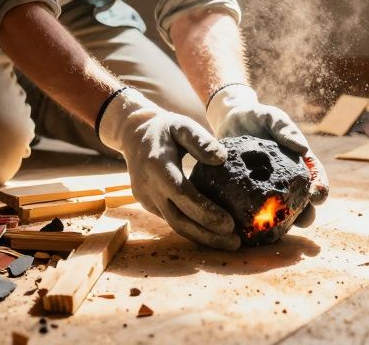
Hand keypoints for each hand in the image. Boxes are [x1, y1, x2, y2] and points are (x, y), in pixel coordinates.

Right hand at [98, 88, 240, 249]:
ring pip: (175, 225)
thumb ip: (201, 140)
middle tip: (235, 242)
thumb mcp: (182, 125)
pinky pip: (171, 220)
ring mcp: (146, 199)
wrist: (133, 135)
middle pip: (179, 220)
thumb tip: (221, 158)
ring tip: (229, 243)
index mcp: (157, 165)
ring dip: (202, 238)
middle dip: (207, 235)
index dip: (205, 212)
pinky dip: (192, 229)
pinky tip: (213, 233)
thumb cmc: (164, 128)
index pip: (182, 195)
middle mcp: (149, 187)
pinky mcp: (148, 204)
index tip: (229, 223)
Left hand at [206, 84, 329, 226]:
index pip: (315, 178)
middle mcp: (286, 180)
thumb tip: (303, 148)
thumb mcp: (272, 117)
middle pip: (301, 201)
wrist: (230, 120)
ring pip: (280, 210)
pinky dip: (255, 220)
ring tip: (281, 229)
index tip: (319, 196)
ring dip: (283, 222)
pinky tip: (251, 227)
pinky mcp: (246, 194)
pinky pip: (253, 209)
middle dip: (306, 213)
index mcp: (298, 163)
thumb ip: (285, 129)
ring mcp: (266, 188)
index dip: (320, 189)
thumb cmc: (257, 117)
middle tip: (305, 220)